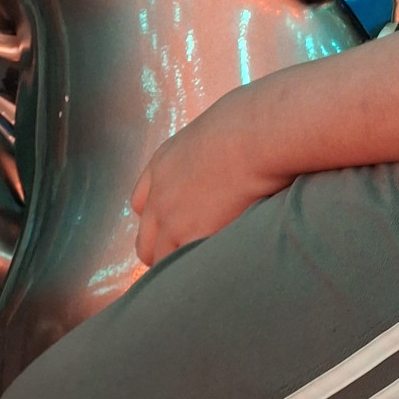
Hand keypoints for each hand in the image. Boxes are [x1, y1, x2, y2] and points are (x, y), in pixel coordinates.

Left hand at [130, 86, 292, 267]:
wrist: (258, 133)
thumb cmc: (254, 121)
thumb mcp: (219, 128)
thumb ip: (213, 150)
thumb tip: (237, 154)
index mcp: (163, 164)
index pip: (141, 204)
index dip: (160, 219)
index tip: (180, 226)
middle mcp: (159, 194)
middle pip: (145, 241)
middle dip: (165, 251)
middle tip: (194, 258)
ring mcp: (171, 218)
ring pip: (161, 260)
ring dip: (182, 267)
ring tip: (207, 276)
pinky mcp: (192, 236)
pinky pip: (185, 268)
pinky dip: (200, 274)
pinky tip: (219, 274)